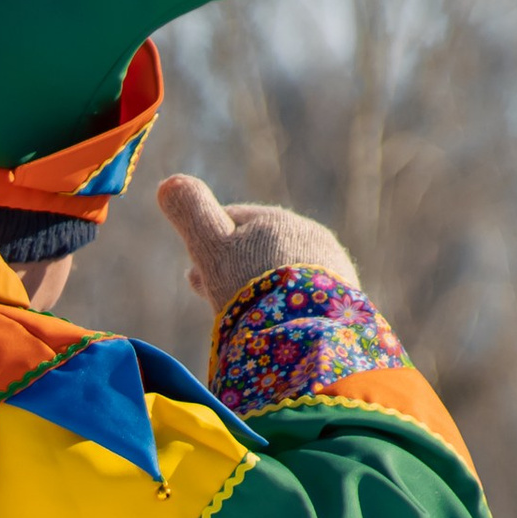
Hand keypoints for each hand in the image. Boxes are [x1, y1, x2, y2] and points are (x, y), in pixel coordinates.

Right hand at [157, 174, 358, 322]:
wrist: (308, 333)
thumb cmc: (251, 287)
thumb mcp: (211, 246)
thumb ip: (191, 213)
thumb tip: (168, 184)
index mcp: (278, 220)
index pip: (236, 223)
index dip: (209, 244)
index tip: (193, 272)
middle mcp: (312, 237)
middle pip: (263, 251)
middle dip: (234, 269)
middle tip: (209, 293)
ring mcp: (335, 271)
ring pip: (286, 276)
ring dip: (261, 289)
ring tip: (243, 314)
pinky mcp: (348, 304)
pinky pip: (305, 301)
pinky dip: (286, 308)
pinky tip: (274, 326)